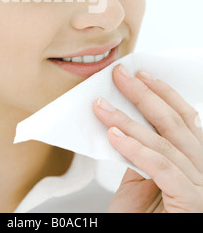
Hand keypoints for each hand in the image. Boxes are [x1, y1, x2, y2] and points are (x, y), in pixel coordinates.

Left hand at [93, 64, 202, 212]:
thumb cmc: (143, 222)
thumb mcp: (141, 183)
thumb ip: (141, 155)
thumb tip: (125, 123)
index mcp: (194, 162)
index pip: (184, 120)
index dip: (163, 94)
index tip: (141, 75)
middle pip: (175, 125)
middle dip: (144, 96)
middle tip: (119, 76)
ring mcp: (200, 187)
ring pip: (164, 143)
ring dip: (128, 121)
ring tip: (102, 107)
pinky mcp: (191, 202)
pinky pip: (162, 168)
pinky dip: (136, 149)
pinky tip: (115, 135)